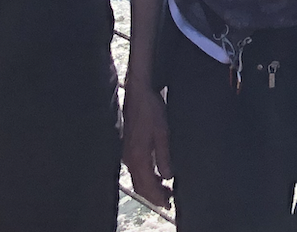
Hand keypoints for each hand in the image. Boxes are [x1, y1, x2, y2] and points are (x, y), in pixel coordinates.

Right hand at [122, 85, 172, 207]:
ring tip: (166, 190)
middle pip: (140, 185)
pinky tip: (157, 175)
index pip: (146, 186)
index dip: (158, 197)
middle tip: (169, 201)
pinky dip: (147, 177)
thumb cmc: (151, 110)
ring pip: (138, 178)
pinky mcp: (128, 147)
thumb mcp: (162, 132)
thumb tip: (168, 177)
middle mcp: (129, 159)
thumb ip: (164, 156)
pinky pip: (137, 169)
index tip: (169, 204)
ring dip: (151, 186)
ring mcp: (127, 154)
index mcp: (137, 157)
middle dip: (154, 195)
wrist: (138, 92)